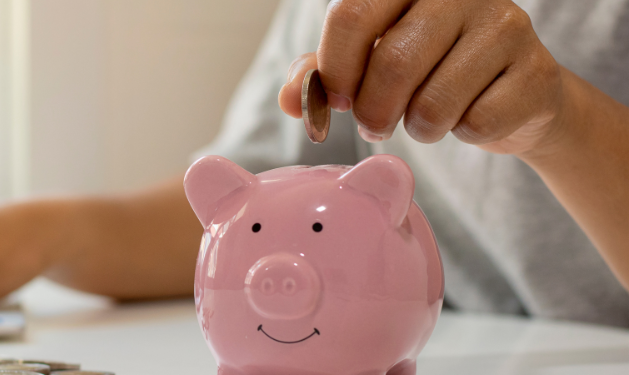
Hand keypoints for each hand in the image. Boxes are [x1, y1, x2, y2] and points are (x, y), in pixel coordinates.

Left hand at [279, 0, 567, 155]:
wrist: (514, 95)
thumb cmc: (430, 70)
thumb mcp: (368, 64)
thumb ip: (324, 74)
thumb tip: (293, 100)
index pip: (350, 14)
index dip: (334, 69)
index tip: (337, 98)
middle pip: (392, 63)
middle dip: (373, 111)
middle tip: (375, 124)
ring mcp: (507, 26)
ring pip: (434, 102)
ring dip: (418, 128)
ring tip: (423, 120)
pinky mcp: (537, 72)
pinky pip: (476, 123)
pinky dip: (461, 135)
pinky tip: (469, 116)